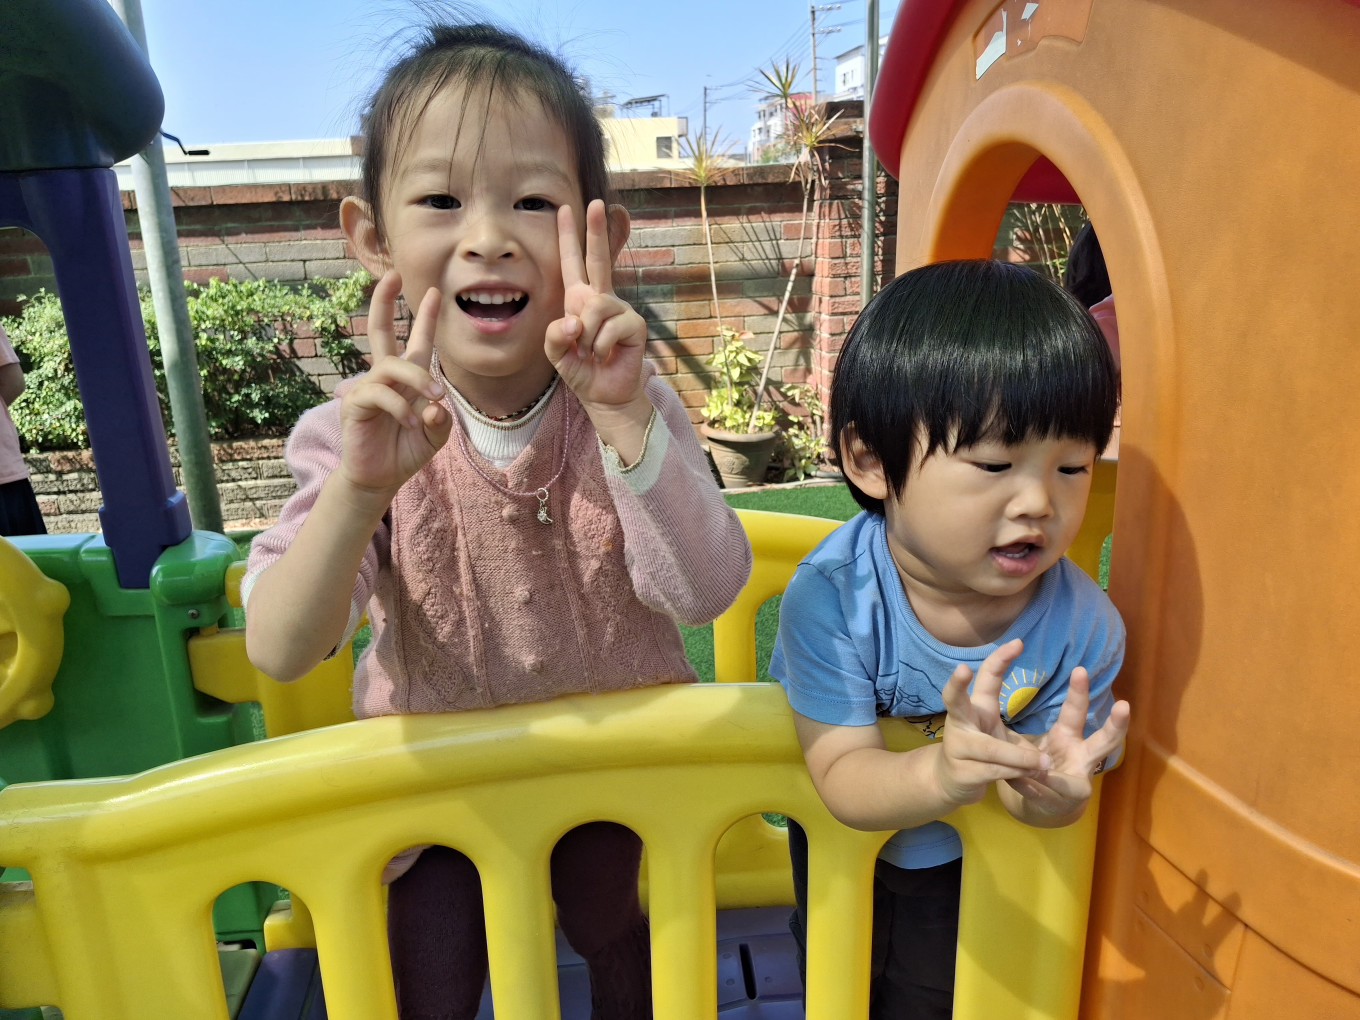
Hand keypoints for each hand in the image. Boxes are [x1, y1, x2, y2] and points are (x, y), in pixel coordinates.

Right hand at [337, 271, 451, 497]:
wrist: (380, 478)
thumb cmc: (405, 452)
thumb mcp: (435, 436)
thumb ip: (442, 421)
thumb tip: (435, 406)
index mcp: (408, 380)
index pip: (418, 343)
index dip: (426, 318)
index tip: (436, 292)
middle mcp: (386, 378)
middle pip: (380, 332)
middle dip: (384, 302)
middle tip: (392, 276)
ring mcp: (368, 389)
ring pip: (391, 366)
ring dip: (417, 378)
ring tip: (436, 397)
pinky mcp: (355, 405)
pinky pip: (379, 394)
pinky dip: (400, 407)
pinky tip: (412, 423)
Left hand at [546, 200, 647, 411]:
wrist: (604, 394)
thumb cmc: (581, 370)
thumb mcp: (556, 353)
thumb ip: (555, 335)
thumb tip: (576, 320)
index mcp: (580, 299)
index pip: (573, 263)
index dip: (570, 237)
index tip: (566, 209)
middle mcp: (602, 298)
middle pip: (599, 259)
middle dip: (596, 231)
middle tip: (598, 202)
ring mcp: (620, 310)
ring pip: (595, 308)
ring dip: (586, 336)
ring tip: (591, 352)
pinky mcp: (634, 325)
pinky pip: (609, 328)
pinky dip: (600, 346)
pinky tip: (605, 356)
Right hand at [934, 639, 1053, 806]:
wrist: (949, 780)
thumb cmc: (980, 751)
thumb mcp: (998, 733)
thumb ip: (1017, 729)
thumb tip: (1042, 725)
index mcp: (975, 707)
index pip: (986, 678)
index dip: (1000, 659)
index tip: (1019, 642)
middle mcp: (960, 722)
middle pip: (954, 700)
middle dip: (957, 685)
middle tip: (963, 668)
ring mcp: (957, 747)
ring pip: (989, 748)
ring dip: (1018, 756)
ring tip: (1044, 763)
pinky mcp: (961, 771)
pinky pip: (992, 771)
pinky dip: (1014, 773)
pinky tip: (1029, 777)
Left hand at [1004, 667, 1130, 817]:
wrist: (1046, 802)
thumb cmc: (1041, 762)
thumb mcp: (1032, 742)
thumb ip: (1017, 731)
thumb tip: (999, 695)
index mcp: (1070, 736)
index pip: (1077, 711)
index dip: (1079, 692)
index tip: (1079, 670)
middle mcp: (1083, 758)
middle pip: (1105, 743)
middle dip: (1115, 726)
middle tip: (1125, 706)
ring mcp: (1077, 783)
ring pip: (1073, 783)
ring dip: (1053, 779)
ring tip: (1042, 772)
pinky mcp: (1062, 804)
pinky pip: (1042, 794)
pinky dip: (1027, 787)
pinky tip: (1016, 783)